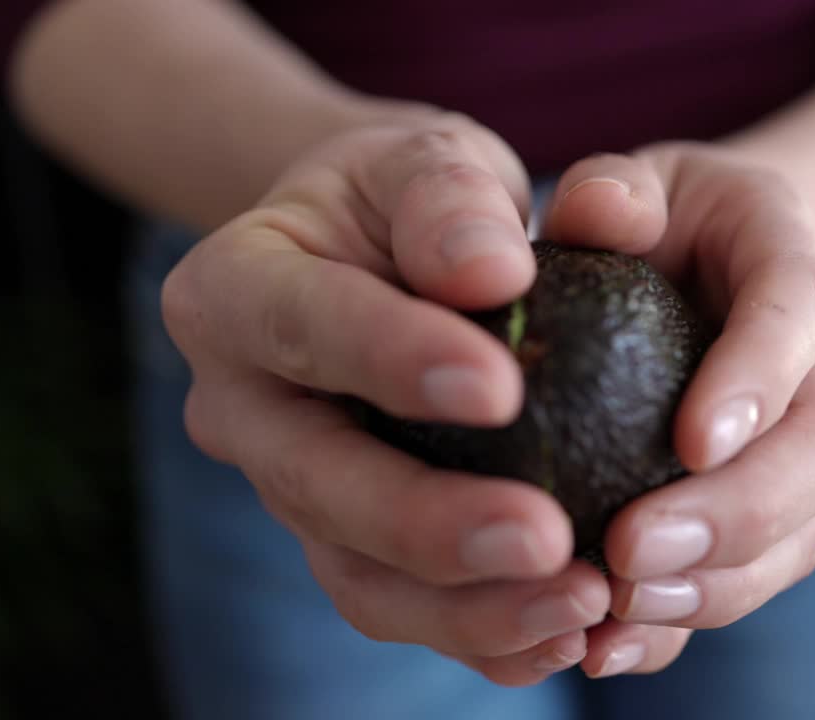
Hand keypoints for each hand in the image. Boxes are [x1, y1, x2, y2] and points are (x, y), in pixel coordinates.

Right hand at [161, 109, 610, 685]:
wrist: (387, 257)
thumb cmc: (415, 199)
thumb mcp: (430, 160)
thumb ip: (450, 199)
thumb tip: (490, 274)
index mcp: (232, 293)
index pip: (304, 326)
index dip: (391, 361)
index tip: (504, 388)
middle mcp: (240, 408)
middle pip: (318, 485)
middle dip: (429, 527)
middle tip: (546, 540)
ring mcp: (290, 489)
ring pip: (357, 577)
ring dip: (468, 610)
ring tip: (582, 606)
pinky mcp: (348, 545)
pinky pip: (405, 609)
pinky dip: (485, 636)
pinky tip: (570, 634)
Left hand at [538, 143, 814, 676]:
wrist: (709, 263)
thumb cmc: (661, 220)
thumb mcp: (637, 181)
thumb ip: (615, 189)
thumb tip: (599, 214)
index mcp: (788, 260)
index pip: (795, 314)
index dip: (758, 381)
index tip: (692, 442)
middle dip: (738, 513)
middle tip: (636, 550)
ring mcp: (799, 444)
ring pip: (799, 532)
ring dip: (717, 585)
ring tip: (623, 610)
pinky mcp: (766, 508)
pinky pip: (751, 574)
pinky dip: (688, 620)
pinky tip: (612, 646)